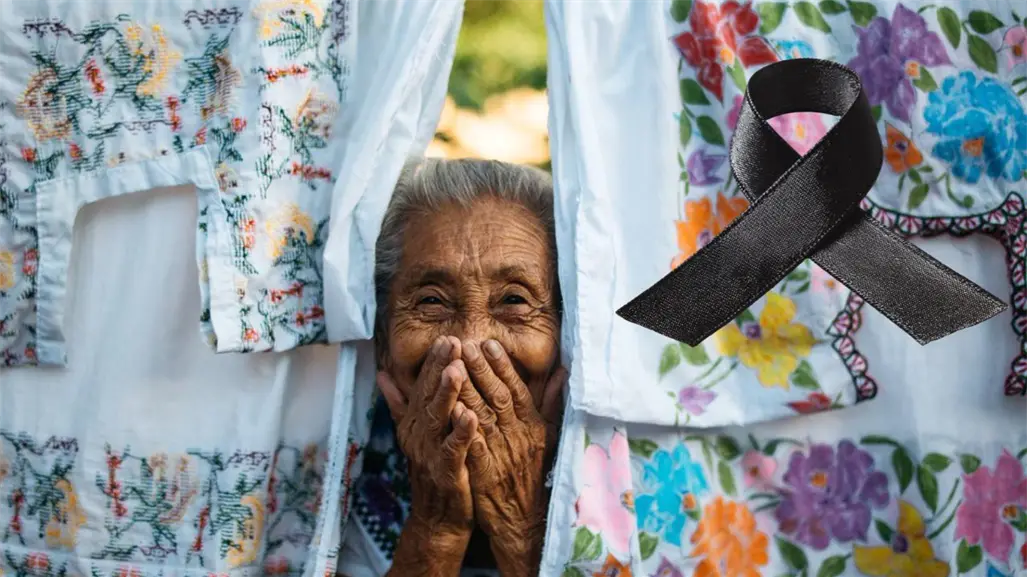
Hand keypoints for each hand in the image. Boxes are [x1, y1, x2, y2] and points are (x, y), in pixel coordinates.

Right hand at [378, 337, 478, 575]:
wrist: (439, 520)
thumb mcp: (415, 434)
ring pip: (438, 419)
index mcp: (413, 424)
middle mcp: (417, 436)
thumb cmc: (434, 471)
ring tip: (458, 370)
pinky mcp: (445, 474)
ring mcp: (429, 455)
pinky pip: (453, 450)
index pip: (422, 387)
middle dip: (440, 369)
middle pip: (428, 396)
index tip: (446, 337)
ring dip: (447, 394)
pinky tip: (470, 416)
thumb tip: (382, 374)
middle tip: (452, 342)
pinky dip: (460, 433)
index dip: (434, 362)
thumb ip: (400, 404)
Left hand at [457, 339, 565, 573]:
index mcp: (532, 426)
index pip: (517, 389)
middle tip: (466, 343)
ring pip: (484, 416)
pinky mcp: (487, 474)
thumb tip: (563, 371)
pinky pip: (475, 446)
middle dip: (482, 369)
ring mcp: (502, 454)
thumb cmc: (533, 474)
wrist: (526, 520)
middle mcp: (518, 436)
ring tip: (454, 365)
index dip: (503, 366)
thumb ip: (551, 403)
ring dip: (469, 389)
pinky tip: (452, 408)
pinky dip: (465, 427)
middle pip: (498, 397)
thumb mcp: (549, 437)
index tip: (489, 343)